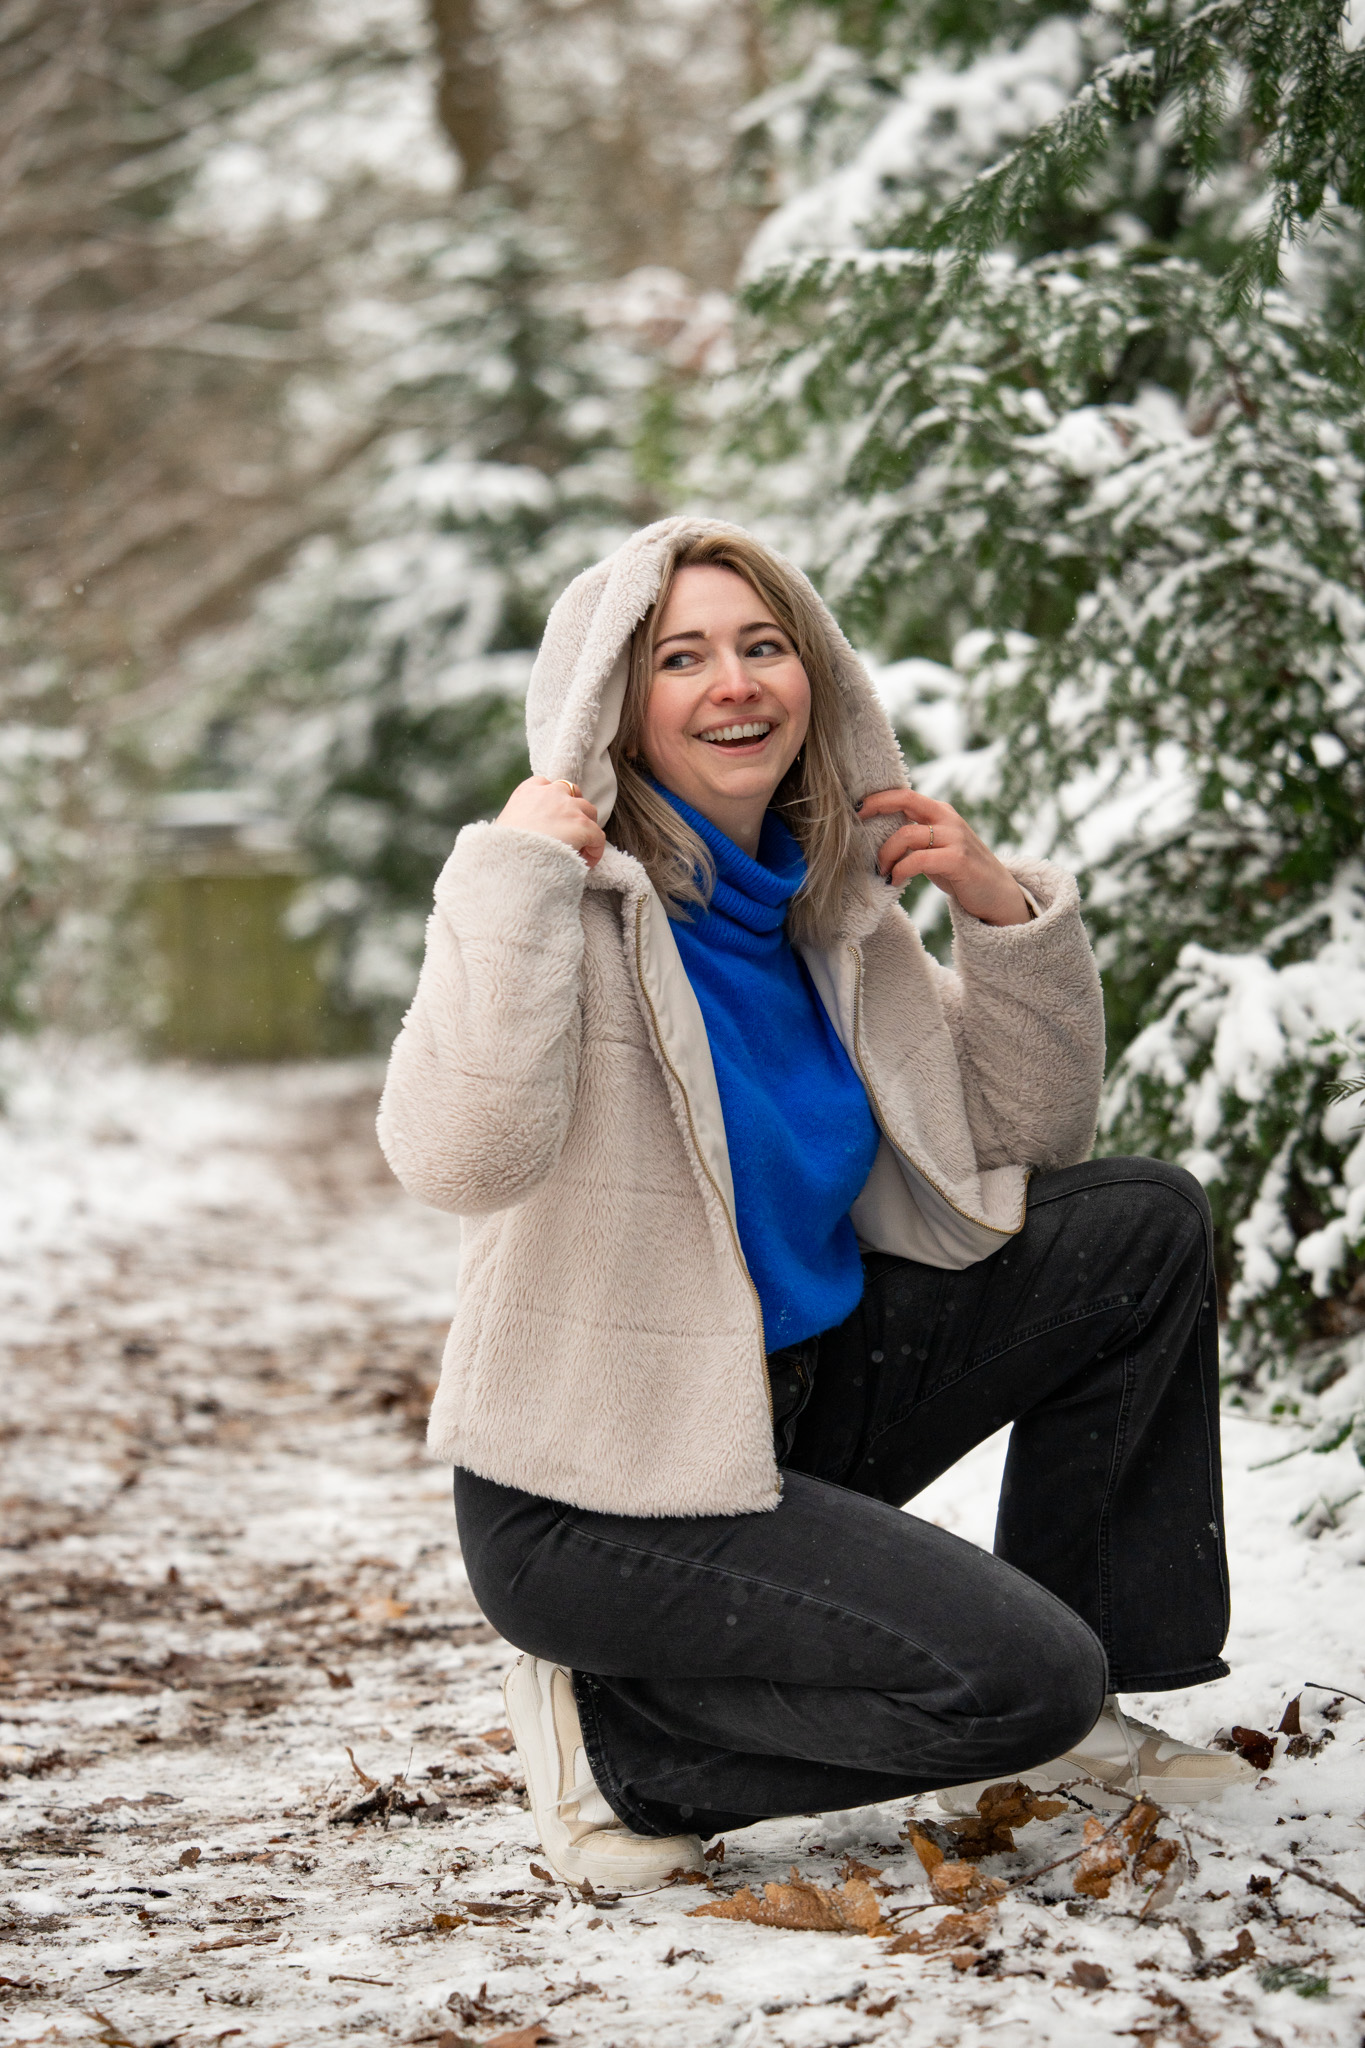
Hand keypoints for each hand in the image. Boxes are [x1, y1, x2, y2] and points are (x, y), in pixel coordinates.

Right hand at [497, 775, 605, 868]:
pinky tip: (585, 864)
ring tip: (579, 849)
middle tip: (569, 834)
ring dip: (586, 828)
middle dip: (574, 811)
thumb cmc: (502, 850)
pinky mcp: (582, 826)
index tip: (555, 820)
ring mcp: (569, 807)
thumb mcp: (504, 826)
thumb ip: (520, 819)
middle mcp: (551, 793)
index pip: (548, 785)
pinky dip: (595, 850)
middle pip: (573, 793)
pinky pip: (598, 836)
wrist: (510, 861)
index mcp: (528, 791)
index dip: (556, 802)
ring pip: (589, 812)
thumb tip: (529, 833)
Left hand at [857, 787, 1030, 926]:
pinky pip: (918, 860)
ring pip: (906, 834)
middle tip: (857, 835)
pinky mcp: (957, 860)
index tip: (856, 809)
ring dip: (886, 855)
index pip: (905, 794)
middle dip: (875, 810)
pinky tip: (895, 881)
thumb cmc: (960, 873)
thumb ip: (914, 838)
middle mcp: (948, 819)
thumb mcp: (936, 849)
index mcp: (941, 813)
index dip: (878, 798)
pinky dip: (900, 870)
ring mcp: (955, 838)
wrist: (997, 895)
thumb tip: (877, 837)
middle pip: (905, 801)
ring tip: (883, 871)